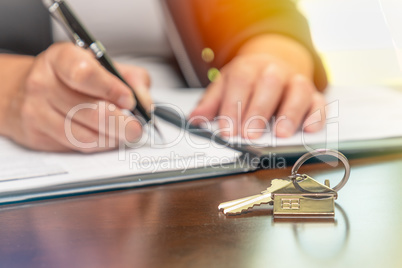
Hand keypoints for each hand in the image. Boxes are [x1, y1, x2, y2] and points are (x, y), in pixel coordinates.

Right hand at [3, 43, 150, 152]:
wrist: (25, 91)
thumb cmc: (71, 77)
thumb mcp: (101, 65)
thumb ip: (131, 78)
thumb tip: (145, 103)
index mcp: (61, 58)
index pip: (85, 74)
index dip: (112, 89)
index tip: (129, 100)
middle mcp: (43, 82)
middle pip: (92, 111)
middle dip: (123, 124)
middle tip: (136, 128)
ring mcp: (36, 110)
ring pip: (85, 134)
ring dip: (112, 137)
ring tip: (123, 133)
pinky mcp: (36, 135)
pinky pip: (76, 146)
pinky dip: (98, 144)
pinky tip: (105, 137)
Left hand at [189, 53, 325, 139]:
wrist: (272, 63)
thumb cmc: (246, 80)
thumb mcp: (224, 86)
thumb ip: (210, 103)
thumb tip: (195, 120)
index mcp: (248, 67)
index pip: (240, 83)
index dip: (232, 107)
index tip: (227, 130)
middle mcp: (274, 71)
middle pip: (268, 85)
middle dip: (258, 111)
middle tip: (249, 135)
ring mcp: (295, 81)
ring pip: (297, 90)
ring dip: (290, 113)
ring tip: (281, 134)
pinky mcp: (312, 94)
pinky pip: (319, 102)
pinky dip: (316, 116)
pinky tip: (309, 129)